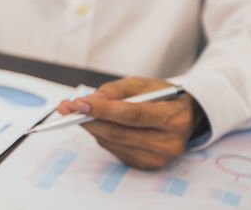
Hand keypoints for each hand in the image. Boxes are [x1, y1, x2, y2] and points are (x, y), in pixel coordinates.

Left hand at [57, 77, 207, 168]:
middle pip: (119, 132)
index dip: (103, 110)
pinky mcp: (147, 165)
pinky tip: (96, 125)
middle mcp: (170, 142)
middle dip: (89, 119)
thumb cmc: (162, 97)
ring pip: (114, 142)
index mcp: (175, 118)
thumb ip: (117, 90)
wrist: (184, 116)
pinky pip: (115, 150)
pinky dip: (102, 136)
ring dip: (91, 128)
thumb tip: (91, 100)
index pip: (132, 114)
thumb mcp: (144, 84)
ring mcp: (158, 158)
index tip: (78, 103)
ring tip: (76, 113)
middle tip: (66, 108)